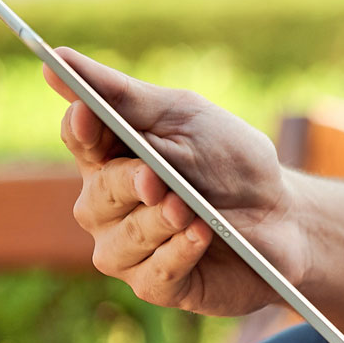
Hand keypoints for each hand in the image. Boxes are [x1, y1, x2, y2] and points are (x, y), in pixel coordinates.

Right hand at [48, 49, 308, 315]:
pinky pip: (153, 275)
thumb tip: (57, 58)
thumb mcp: (186, 118)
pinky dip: (178, 254)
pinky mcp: (158, 284)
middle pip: (96, 194)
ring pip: (121, 240)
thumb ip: (124, 96)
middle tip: (156, 179)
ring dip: (158, 223)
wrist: (286, 218)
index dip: (81, 128)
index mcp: (111, 156)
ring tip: (189, 209)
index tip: (90, 114)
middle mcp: (108, 206)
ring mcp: (129, 248)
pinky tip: (201, 235)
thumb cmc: (232, 163)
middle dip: (127, 184)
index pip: (78, 138)